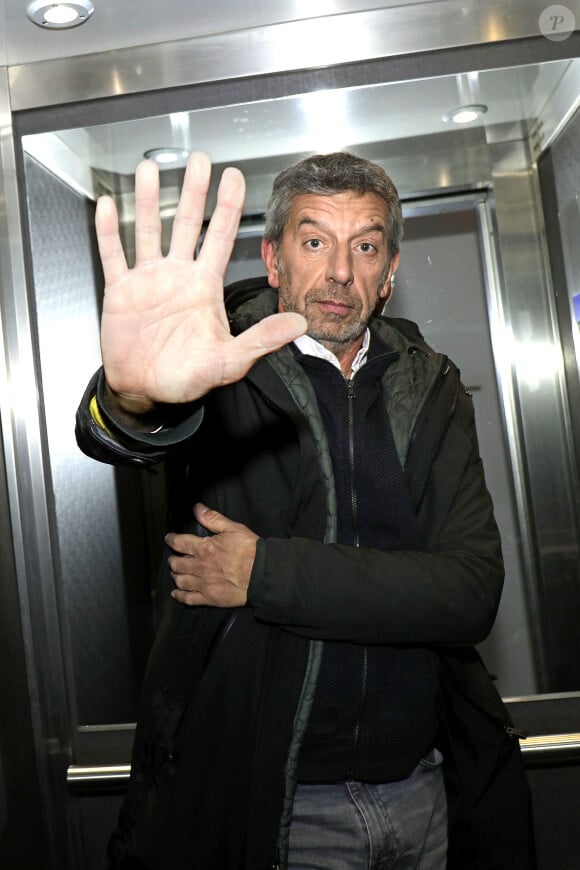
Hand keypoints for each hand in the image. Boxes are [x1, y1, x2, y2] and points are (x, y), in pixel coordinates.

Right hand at [96, 152, 305, 412]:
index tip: (233, 176)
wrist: (147, 392)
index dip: (227, 206)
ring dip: (150, 201)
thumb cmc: (188, 377)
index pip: (220, 237)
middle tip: (199, 159)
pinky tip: (108, 205)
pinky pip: (114, 255)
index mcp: (205, 286)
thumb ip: (262, 339)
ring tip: (150, 168)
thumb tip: (300, 324)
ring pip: (149, 231)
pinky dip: (109, 231)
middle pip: (187, 224)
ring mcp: (148, 280)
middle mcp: (178, 276)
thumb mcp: (230, 361)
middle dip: (194, 191)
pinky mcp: (121, 291)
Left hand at [166, 503, 258, 606]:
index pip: (179, 543)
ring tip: (175, 573)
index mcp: (203, 548)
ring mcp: (202, 584)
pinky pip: (188, 599)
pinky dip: (179, 596)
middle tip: (173, 558)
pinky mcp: (209, 598)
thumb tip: (197, 508)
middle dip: (172, 560)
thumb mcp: (232, 528)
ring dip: (175, 576)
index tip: (169, 538)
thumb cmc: (249, 550)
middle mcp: (199, 566)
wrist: (261, 574)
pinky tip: (176, 594)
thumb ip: (213, 519)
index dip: (171, 540)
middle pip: (176, 564)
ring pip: (180, 581)